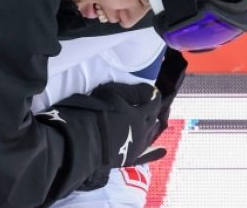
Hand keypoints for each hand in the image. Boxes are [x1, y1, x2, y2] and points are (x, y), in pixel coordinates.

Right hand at [48, 82, 165, 167]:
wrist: (84, 140)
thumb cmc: (96, 113)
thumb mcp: (113, 94)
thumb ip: (133, 92)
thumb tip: (153, 90)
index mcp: (139, 114)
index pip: (152, 102)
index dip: (153, 95)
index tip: (152, 90)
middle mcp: (143, 130)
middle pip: (152, 119)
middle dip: (153, 111)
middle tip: (151, 105)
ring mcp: (137, 146)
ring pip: (151, 135)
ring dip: (153, 127)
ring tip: (155, 122)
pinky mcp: (129, 158)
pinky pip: (146, 156)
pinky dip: (155, 153)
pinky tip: (162, 150)